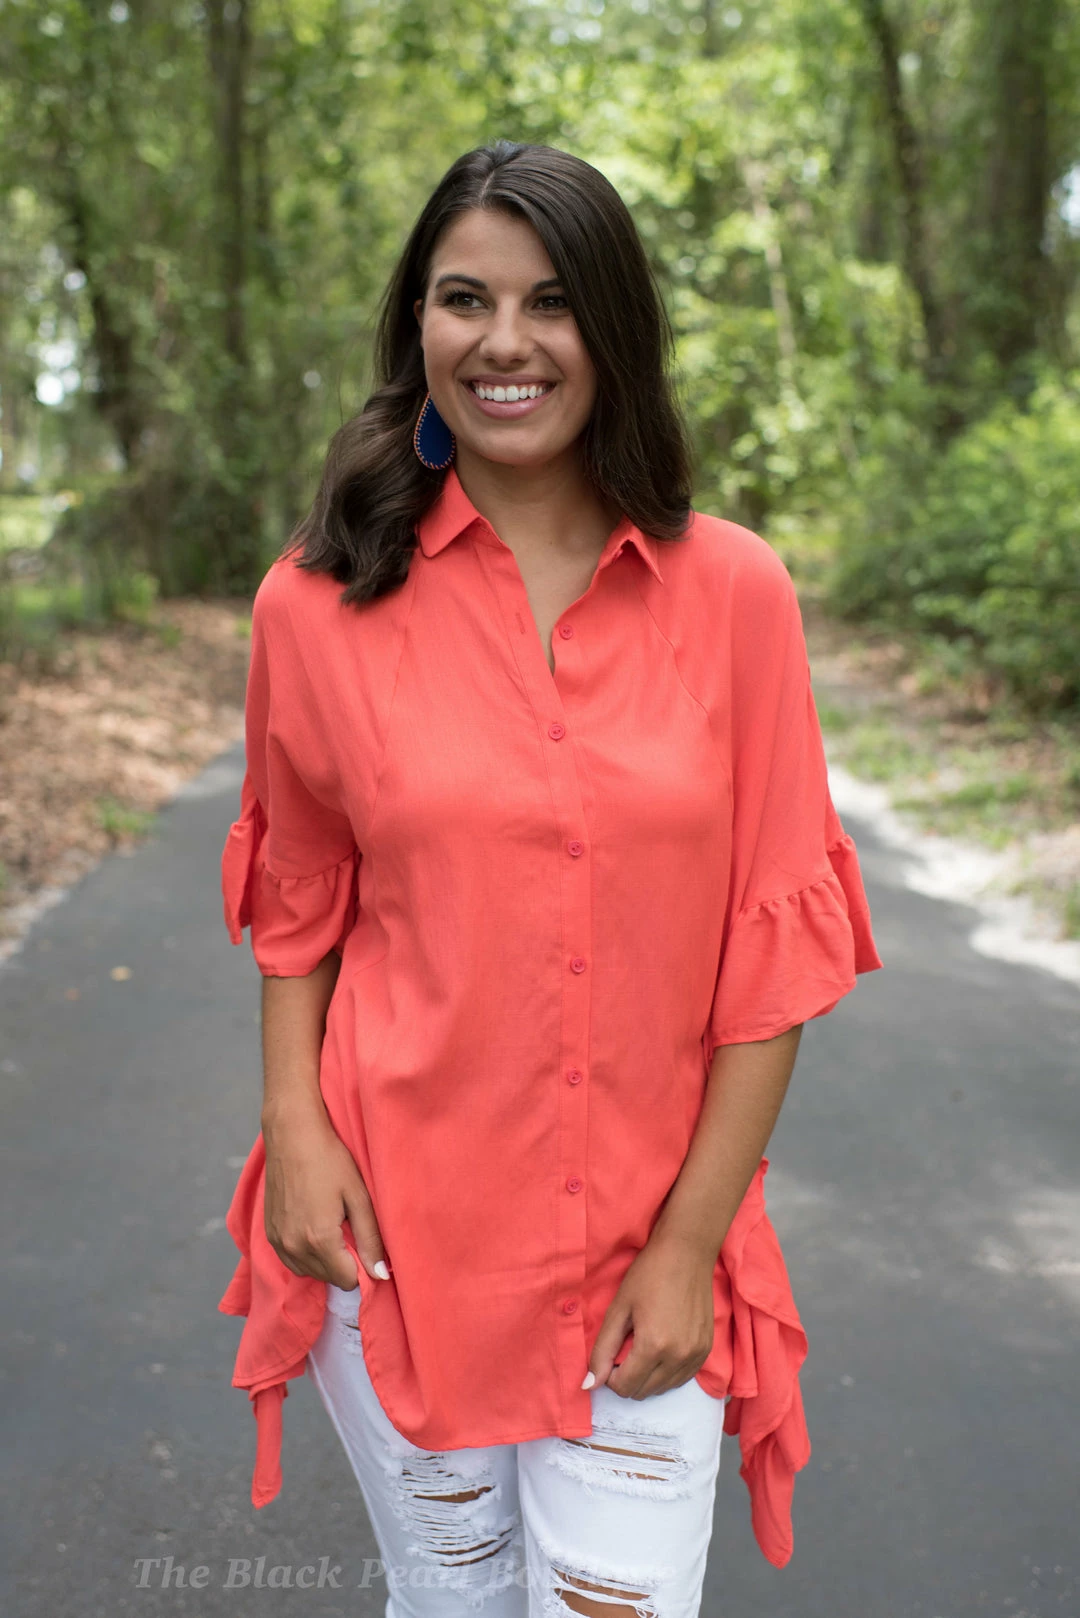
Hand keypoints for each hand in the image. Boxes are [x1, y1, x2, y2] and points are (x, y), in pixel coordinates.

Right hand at [262, 1101, 388, 1290]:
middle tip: (349, 1228)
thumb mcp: (358, 1196)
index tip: (365, 1243)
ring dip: (324, 1260)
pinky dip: (305, 1253)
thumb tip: (380, 1275)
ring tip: (333, 1226)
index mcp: (319, 1240)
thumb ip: (370, 1238)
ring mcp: (278, 1242)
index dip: (362, 1267)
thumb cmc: (329, 1159)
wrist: (292, 1134)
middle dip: (343, 1263)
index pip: (347, 1280)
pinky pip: (291, 1260)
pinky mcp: (269, 1234)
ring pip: (308, 1272)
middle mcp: (294, 1248)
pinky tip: (314, 1227)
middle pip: (328, 1279)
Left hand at [585, 1230, 716, 1400]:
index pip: (624, 1387)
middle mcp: (677, 1358)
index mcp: (653, 1347)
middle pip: (643, 1392)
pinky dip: (666, 1372)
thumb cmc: (648, 1274)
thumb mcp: (618, 1308)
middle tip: (626, 1348)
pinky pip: (681, 1379)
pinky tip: (661, 1348)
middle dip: (627, 1377)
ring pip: (663, 1389)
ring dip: (647, 1377)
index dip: (610, 1375)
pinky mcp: (707, 1351)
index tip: (611, 1353)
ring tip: (643, 1346)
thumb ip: (602, 1349)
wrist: (687, 1252)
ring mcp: (696, 1356)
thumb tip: (590, 1385)